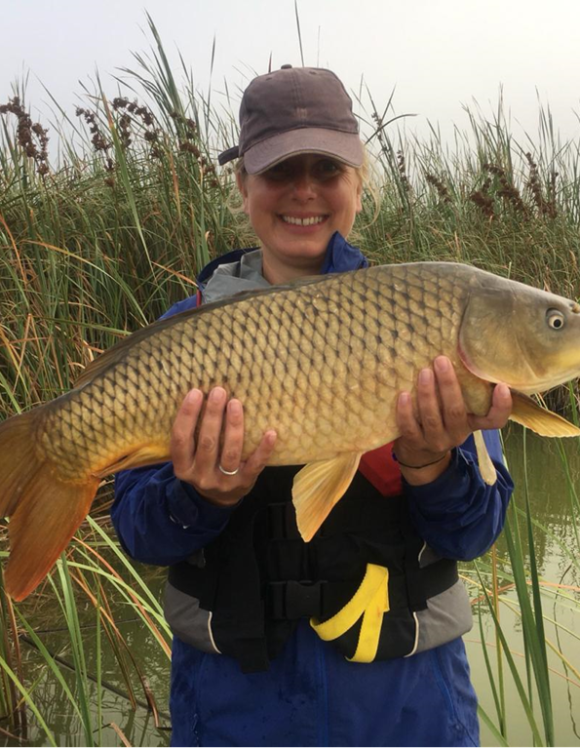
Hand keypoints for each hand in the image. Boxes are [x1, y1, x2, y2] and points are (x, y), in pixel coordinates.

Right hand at [170, 387, 276, 505]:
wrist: (218, 499)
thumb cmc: (203, 466)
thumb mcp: (189, 457)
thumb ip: (192, 435)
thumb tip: (200, 395)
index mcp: (183, 467)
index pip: (181, 439)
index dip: (187, 415)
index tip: (195, 392)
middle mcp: (201, 476)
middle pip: (207, 443)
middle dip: (212, 415)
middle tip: (219, 392)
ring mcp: (224, 481)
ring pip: (230, 452)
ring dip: (233, 426)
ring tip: (235, 403)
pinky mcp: (245, 483)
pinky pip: (255, 465)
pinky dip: (264, 449)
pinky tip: (270, 433)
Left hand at [394, 356, 511, 484]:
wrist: (420, 452)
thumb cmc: (442, 419)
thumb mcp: (458, 408)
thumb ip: (463, 390)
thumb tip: (459, 350)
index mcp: (472, 423)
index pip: (494, 421)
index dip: (502, 406)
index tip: (502, 386)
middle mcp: (457, 434)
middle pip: (455, 412)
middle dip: (448, 385)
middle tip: (441, 360)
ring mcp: (435, 441)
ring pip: (432, 418)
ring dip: (427, 394)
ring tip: (424, 372)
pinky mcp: (415, 443)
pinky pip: (410, 428)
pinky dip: (406, 411)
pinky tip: (403, 395)